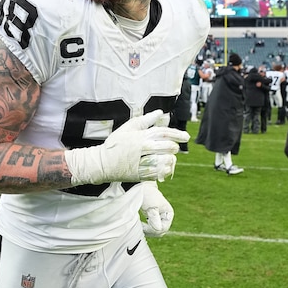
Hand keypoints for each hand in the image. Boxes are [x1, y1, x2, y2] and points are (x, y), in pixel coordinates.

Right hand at [65, 110, 188, 185]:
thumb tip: (160, 112)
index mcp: (140, 136)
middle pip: (167, 147)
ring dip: (171, 160)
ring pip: (164, 160)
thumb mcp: (128, 128)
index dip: (177, 134)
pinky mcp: (140, 175)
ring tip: (170, 158)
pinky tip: (166, 168)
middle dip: (174, 147)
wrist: (102, 163)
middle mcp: (142, 149)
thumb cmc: (115, 144)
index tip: (186, 137)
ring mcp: (141, 162)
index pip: (163, 133)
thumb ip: (145, 120)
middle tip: (175, 148)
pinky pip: (158, 173)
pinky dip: (165, 170)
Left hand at [140, 181, 173, 236]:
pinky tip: (140, 226)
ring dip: (148, 231)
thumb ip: (154, 217)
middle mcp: (166, 218)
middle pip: (160, 231)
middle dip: (150, 231)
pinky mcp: (153, 219)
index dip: (153, 229)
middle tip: (140, 228)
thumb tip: (158, 229)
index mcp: (168, 214)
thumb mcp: (151, 206)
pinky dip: (146, 229)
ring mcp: (160, 219)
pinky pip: (151, 229)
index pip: (163, 228)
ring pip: (155, 231)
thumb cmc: (147, 195)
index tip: (143, 226)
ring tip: (139, 227)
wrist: (141, 188)